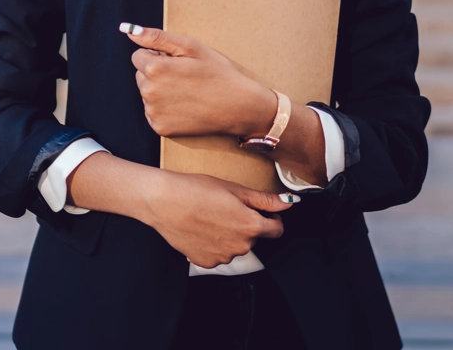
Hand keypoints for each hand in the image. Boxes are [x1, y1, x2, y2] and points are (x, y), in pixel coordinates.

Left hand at [120, 22, 274, 137]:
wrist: (238, 107)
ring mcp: (154, 112)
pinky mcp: (160, 128)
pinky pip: (153, 112)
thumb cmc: (217, 73)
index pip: (138, 56)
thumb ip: (156, 37)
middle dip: (156, 73)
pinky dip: (164, 109)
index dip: (158, 56)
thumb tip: (129, 30)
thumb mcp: (190, 47)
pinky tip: (184, 106)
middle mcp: (149, 92)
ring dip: (160, 91)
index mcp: (154, 69)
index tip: (177, 62)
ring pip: (147, 94)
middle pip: (141, 76)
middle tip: (184, 77)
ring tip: (187, 91)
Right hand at [143, 170, 297, 268]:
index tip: (258, 210)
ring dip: (229, 235)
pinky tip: (200, 229)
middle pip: (254, 237)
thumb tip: (289, 203)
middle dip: (246, 224)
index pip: (276, 230)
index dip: (270, 218)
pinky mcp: (206, 263)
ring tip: (209, 217)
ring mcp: (223, 257)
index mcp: (251, 226)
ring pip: (235, 246)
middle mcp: (240, 246)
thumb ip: (264, 200)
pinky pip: (218, 254)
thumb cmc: (196, 190)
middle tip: (225, 207)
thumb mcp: (233, 189)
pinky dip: (213, 244)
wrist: (163, 201)